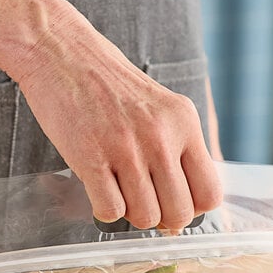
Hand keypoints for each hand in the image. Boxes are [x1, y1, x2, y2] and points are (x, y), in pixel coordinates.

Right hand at [10, 8, 222, 231]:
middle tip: (145, 203)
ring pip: (145, 217)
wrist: (62, 52)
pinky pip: (110, 211)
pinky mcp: (90, 157)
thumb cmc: (110, 86)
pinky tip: (100, 191)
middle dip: (162, 220)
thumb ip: (177, 152)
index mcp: (184, 124)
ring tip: (120, 192)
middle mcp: (160, 137)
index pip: (210, 193)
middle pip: (179, 213)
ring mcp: (125, 148)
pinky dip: (105, 211)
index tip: (174, 203)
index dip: (193, 209)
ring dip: (132, 215)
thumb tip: (181, 214)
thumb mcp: (161, 108)